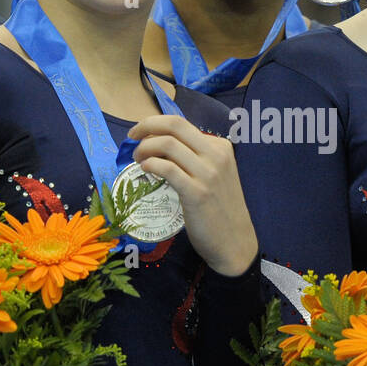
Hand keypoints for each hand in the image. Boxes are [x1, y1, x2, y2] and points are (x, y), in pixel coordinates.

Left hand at [128, 115, 258, 276]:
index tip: (140, 133)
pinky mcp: (197, 193)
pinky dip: (151, 165)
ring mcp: (208, 174)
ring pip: (167, 144)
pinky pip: (167, 168)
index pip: (181, 124)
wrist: (234, 241)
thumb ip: (194, 158)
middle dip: (146, 126)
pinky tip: (145, 170)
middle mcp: (216, 155)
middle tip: (131, 137)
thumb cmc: (219, 209)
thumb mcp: (213, 174)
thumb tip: (159, 145)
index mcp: (220, 147)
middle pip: (174, 125)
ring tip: (138, 160)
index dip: (155, 124)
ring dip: (145, 148)